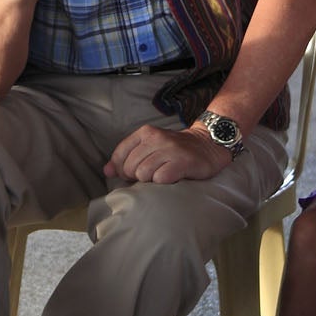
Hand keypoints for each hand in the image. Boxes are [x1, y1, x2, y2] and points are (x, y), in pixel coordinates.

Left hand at [104, 123, 231, 184]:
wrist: (208, 145)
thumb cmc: (175, 150)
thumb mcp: (150, 146)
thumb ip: (127, 156)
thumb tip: (106, 171)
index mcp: (145, 132)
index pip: (120, 155)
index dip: (122, 169)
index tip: (133, 174)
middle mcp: (156, 138)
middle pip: (130, 167)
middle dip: (137, 177)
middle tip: (151, 175)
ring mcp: (170, 149)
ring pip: (143, 174)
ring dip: (151, 180)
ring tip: (162, 175)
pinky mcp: (182, 162)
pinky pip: (160, 179)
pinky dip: (164, 183)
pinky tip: (172, 178)